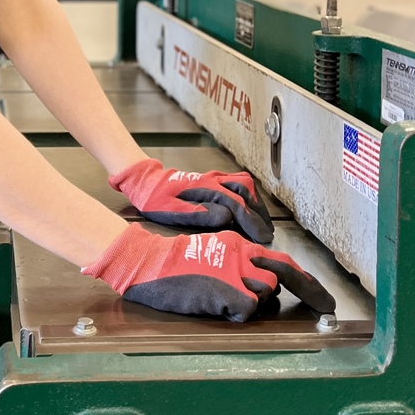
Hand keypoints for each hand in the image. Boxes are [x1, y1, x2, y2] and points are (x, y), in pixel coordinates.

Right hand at [82, 222, 335, 322]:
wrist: (148, 263)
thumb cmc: (172, 263)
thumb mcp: (210, 254)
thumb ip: (236, 263)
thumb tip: (260, 284)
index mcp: (238, 243)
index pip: (281, 260)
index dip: (306, 281)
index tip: (323, 298)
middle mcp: (242, 253)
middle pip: (281, 276)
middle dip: (302, 293)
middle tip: (325, 308)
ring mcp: (236, 271)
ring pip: (264, 294)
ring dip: (250, 301)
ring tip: (224, 299)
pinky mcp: (228, 290)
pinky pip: (247, 309)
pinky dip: (236, 312)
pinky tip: (217, 306)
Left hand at [110, 158, 273, 243]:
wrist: (147, 182)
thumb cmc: (158, 200)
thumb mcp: (174, 212)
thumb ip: (202, 214)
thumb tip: (228, 217)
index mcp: (206, 190)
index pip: (238, 205)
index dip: (252, 222)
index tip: (262, 238)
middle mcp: (213, 180)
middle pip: (246, 191)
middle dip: (259, 213)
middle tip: (267, 232)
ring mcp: (213, 176)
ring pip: (243, 183)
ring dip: (256, 202)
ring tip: (263, 221)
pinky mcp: (211, 177)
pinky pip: (236, 180)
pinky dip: (248, 193)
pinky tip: (250, 205)